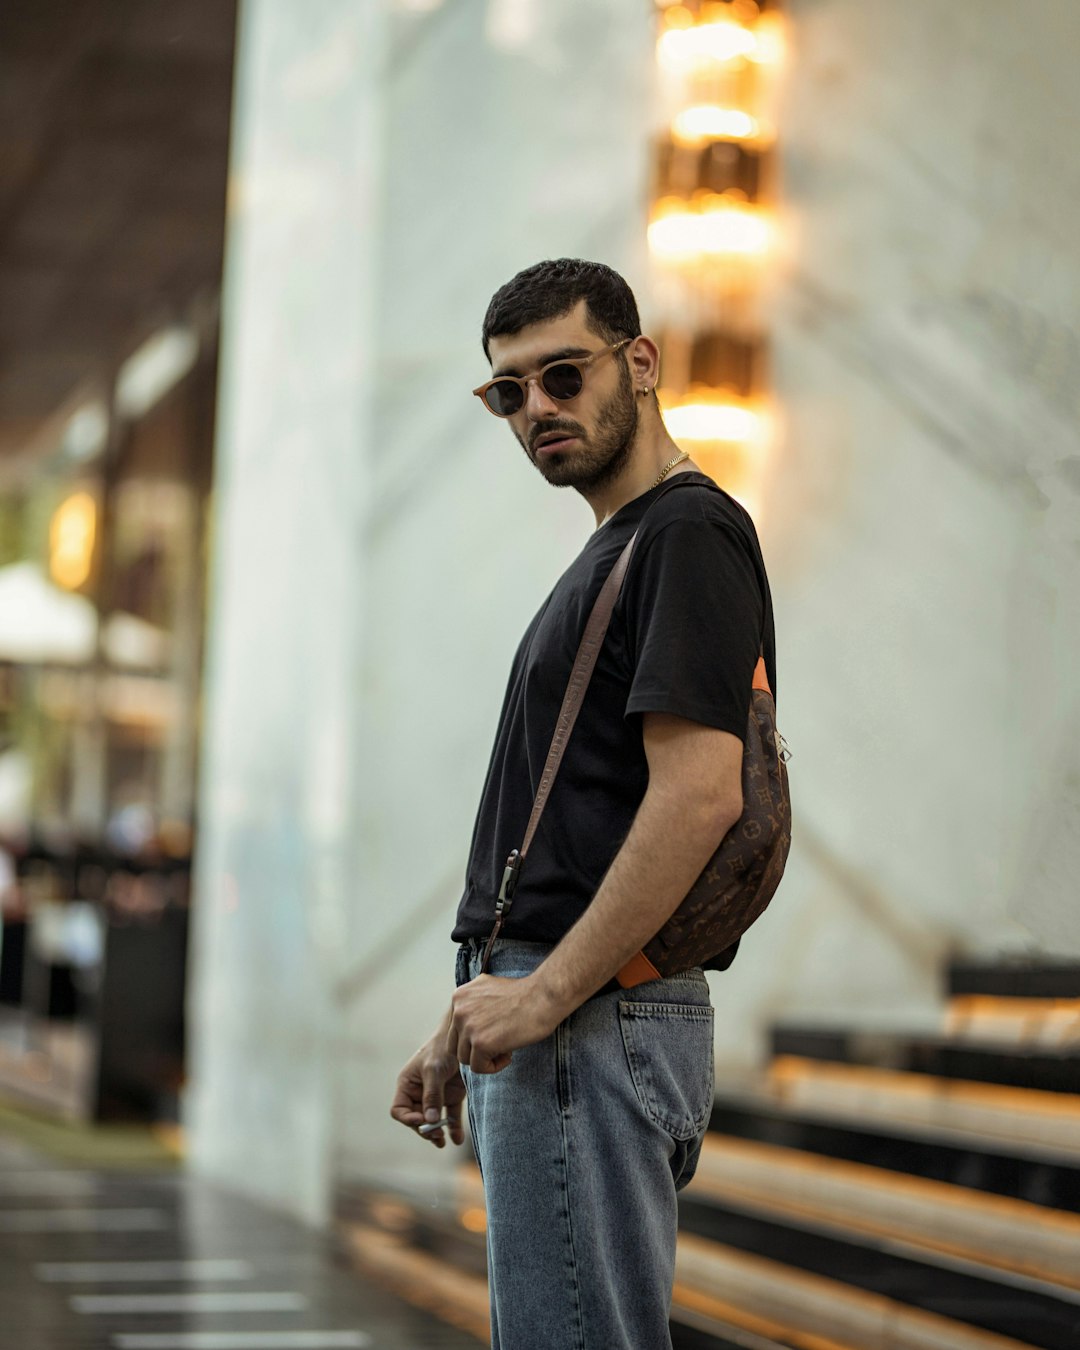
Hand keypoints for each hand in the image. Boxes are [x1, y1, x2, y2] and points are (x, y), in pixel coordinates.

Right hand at [390, 1016, 466, 1148]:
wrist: (463, 1036)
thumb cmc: (442, 1048)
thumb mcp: (434, 1070)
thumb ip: (432, 1095)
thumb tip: (430, 1120)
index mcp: (408, 1084)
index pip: (399, 1110)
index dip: (407, 1119)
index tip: (422, 1120)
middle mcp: (419, 1092)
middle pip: (416, 1119)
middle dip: (424, 1128)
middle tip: (436, 1134)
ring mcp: (436, 1095)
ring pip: (433, 1121)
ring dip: (436, 1133)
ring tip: (442, 1142)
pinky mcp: (451, 1096)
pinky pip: (450, 1117)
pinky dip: (453, 1128)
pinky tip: (457, 1139)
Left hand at [447, 973, 564, 1073]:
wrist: (543, 996)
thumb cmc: (524, 995)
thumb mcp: (489, 989)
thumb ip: (472, 1004)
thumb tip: (465, 1025)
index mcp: (459, 996)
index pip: (455, 1029)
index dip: (474, 1036)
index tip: (495, 1030)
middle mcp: (459, 1009)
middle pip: (456, 1045)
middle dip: (476, 1049)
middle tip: (499, 1043)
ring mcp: (468, 1026)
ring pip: (465, 1058)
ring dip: (485, 1058)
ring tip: (506, 1047)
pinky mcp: (480, 1043)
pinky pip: (478, 1068)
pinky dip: (494, 1066)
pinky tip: (509, 1053)